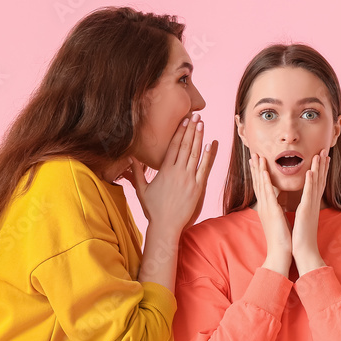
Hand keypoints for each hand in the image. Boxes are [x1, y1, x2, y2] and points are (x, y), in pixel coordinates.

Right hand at [123, 116, 216, 234]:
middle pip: (185, 145)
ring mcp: (188, 179)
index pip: (173, 146)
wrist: (165, 226)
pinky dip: (207, 156)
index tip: (184, 120)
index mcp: (164, 170)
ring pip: (195, 153)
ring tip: (202, 123)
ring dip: (199, 137)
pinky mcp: (197, 188)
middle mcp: (176, 172)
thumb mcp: (142, 189)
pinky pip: (204, 168)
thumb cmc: (153, 209)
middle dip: (191, 129)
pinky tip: (210, 144)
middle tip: (196, 115)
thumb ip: (136, 172)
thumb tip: (130, 158)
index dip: (179, 131)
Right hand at [250, 153, 291, 275]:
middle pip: (257, 183)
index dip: (258, 173)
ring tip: (257, 156)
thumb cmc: (280, 239)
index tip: (256, 161)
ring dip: (259, 169)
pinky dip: (265, 181)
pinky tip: (264, 171)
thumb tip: (277, 204)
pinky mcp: (272, 212)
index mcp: (266, 208)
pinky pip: (268, 193)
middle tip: (253, 153)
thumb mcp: (278, 220)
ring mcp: (267, 208)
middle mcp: (264, 206)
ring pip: (261, 185)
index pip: (261, 187)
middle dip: (255, 167)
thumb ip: (276, 210)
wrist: (280, 253)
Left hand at [292, 148, 328, 274]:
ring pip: (316, 184)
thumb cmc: (302, 239)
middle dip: (322, 165)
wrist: (304, 253)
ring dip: (318, 168)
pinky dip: (310, 182)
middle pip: (320, 180)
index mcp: (311, 205)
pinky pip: (308, 195)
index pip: (317, 184)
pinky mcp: (306, 211)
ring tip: (320, 154)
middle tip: (325, 150)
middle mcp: (313, 204)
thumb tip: (304, 206)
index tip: (323, 158)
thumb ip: (305, 211)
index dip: (321, 170)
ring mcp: (311, 207)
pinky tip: (310, 171)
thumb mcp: (303, 220)